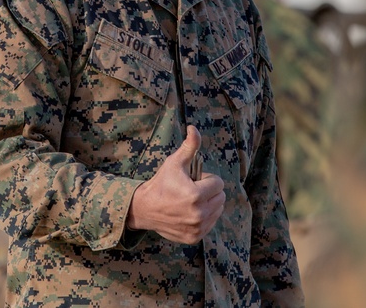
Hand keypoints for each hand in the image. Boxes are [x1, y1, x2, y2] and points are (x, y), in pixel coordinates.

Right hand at [125, 126, 224, 243]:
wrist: (145, 208)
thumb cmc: (161, 183)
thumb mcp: (174, 162)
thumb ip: (189, 146)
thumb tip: (193, 128)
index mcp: (195, 195)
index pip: (218, 184)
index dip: (207, 179)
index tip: (194, 180)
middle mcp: (198, 214)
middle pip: (221, 198)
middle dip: (209, 191)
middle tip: (192, 189)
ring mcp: (197, 228)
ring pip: (218, 210)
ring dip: (209, 204)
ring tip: (192, 200)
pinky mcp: (194, 237)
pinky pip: (211, 224)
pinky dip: (205, 217)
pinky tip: (190, 212)